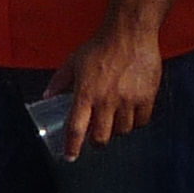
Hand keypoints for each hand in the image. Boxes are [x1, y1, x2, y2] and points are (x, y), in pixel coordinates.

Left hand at [44, 25, 164, 159]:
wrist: (129, 35)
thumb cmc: (99, 47)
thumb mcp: (73, 62)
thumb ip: (59, 82)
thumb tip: (46, 96)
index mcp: (85, 94)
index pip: (76, 128)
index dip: (72, 147)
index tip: (70, 157)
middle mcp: (106, 101)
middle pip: (101, 137)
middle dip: (96, 142)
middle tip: (95, 139)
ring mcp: (128, 101)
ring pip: (123, 131)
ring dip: (116, 130)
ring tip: (113, 120)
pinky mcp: (147, 98)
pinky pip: (142, 121)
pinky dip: (136, 122)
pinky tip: (131, 114)